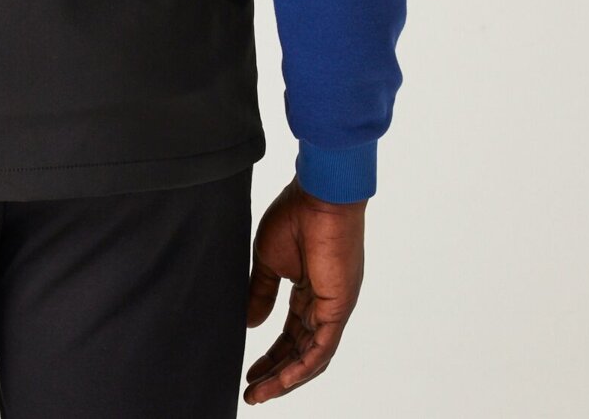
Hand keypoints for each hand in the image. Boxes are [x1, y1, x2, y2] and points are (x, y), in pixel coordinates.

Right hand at [243, 176, 365, 403]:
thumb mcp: (268, 260)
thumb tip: (250, 324)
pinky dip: (302, 367)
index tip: (249, 373)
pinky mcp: (339, 307)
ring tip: (260, 393)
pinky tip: (281, 381)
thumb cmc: (294, 216)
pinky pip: (322, 348)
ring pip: (312, 357)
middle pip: (300, 351)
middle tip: (252, 392)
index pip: (291, 334)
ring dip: (286, 378)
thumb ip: (261, 292)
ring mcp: (334, 308)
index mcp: (309, 290)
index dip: (271, 355)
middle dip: (275, 374)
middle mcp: (325, 304)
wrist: (318, 195)